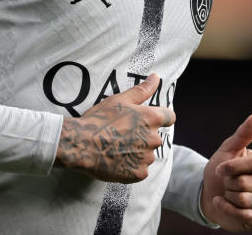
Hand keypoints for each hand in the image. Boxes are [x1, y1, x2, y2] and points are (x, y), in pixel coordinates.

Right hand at [55, 73, 173, 182]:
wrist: (82, 144)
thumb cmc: (100, 119)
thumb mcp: (120, 100)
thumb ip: (142, 90)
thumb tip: (156, 77)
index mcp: (152, 118)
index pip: (169, 117)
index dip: (160, 117)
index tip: (147, 120)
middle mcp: (154, 138)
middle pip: (155, 137)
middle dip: (143, 136)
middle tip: (121, 134)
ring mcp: (147, 158)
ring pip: (147, 154)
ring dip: (137, 152)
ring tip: (116, 148)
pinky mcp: (138, 173)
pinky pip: (140, 170)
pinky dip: (131, 167)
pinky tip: (117, 160)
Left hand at [200, 112, 251, 230]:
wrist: (211, 194)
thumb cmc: (222, 170)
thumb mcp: (229, 149)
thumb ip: (244, 133)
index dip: (233, 166)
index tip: (220, 168)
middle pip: (246, 182)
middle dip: (228, 182)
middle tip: (227, 183)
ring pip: (244, 199)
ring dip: (228, 196)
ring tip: (228, 193)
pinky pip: (245, 215)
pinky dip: (227, 209)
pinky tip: (223, 203)